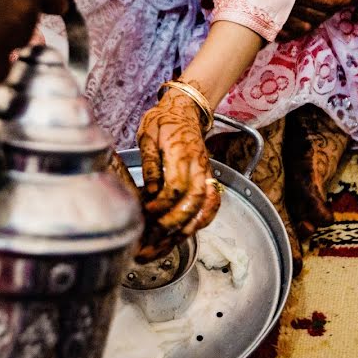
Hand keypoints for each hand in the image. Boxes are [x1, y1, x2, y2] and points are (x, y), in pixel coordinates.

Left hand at [135, 87, 220, 261]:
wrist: (185, 109)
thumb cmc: (163, 120)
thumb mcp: (147, 135)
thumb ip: (150, 164)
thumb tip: (150, 191)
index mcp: (180, 152)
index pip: (175, 187)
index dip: (161, 205)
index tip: (146, 213)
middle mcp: (197, 166)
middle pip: (191, 203)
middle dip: (171, 226)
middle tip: (150, 241)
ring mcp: (205, 173)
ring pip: (203, 208)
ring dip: (185, 230)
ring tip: (163, 248)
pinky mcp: (208, 179)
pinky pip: (212, 204)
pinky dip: (202, 221)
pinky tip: (187, 234)